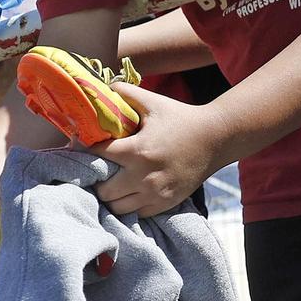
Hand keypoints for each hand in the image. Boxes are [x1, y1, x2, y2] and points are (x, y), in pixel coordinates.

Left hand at [95, 85, 223, 217]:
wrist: (217, 138)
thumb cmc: (182, 118)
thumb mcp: (154, 102)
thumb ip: (126, 92)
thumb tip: (104, 86)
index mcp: (137, 150)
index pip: (97, 156)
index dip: (85, 151)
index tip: (83, 148)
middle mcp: (144, 175)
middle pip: (103, 190)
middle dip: (96, 181)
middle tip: (97, 172)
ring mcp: (155, 193)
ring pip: (117, 207)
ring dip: (111, 197)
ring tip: (111, 184)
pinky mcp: (166, 203)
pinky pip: (137, 214)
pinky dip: (129, 205)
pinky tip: (128, 193)